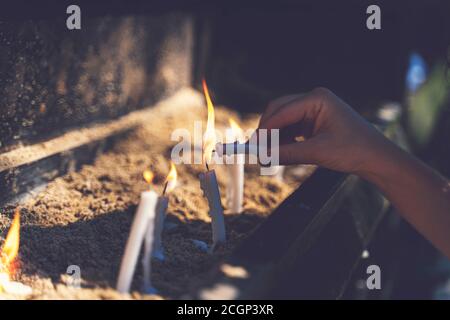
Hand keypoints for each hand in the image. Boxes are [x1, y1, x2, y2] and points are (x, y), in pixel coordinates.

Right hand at [258, 87, 392, 176]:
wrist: (376, 158)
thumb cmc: (354, 150)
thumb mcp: (318, 152)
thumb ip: (287, 153)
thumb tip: (262, 156)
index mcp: (317, 99)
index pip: (282, 111)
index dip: (265, 129)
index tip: (252, 145)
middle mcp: (314, 100)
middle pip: (279, 111)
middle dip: (267, 131)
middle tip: (256, 150)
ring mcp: (313, 110)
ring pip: (283, 120)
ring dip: (274, 137)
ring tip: (266, 155)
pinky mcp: (314, 122)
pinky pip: (291, 128)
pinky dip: (283, 140)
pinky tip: (279, 152)